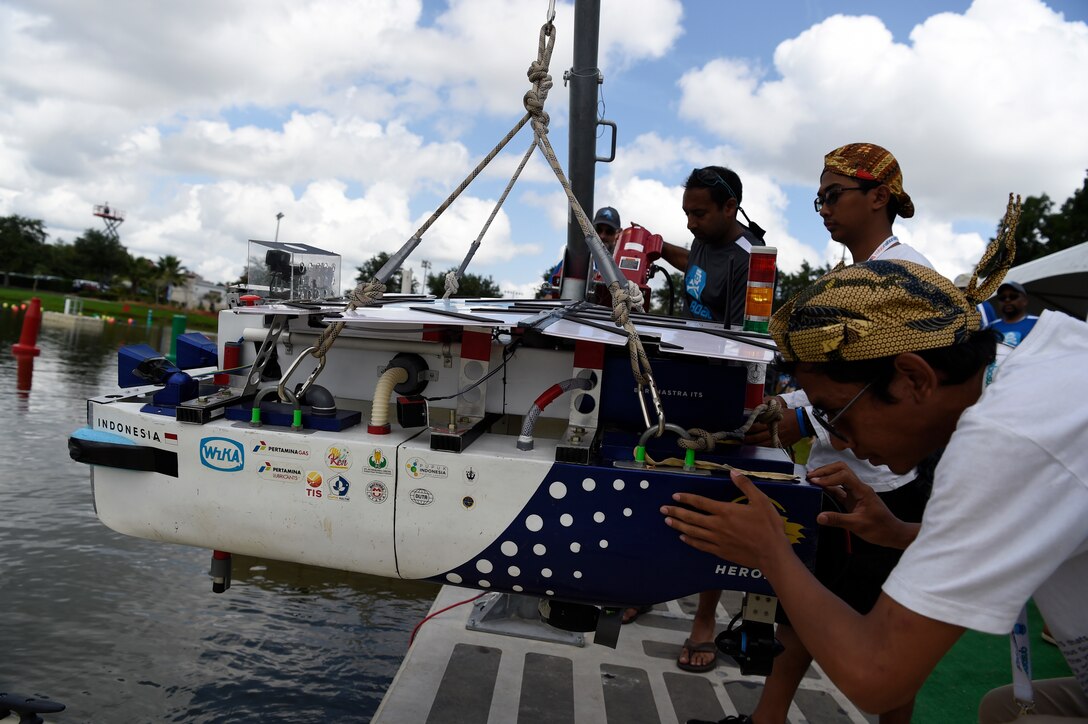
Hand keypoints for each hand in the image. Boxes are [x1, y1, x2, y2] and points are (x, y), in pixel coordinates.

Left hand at [661, 471, 793, 570]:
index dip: (686, 498)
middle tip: (663, 509)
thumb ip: (745, 485)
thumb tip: (733, 472)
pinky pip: (700, 545)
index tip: (675, 496)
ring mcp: (717, 540)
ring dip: (679, 526)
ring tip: (668, 521)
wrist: (772, 554)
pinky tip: (684, 538)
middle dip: (676, 512)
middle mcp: (717, 526)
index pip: (700, 502)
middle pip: (691, 518)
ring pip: (693, 532)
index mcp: (726, 511)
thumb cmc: (768, 527)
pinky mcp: (720, 552)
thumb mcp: (761, 501)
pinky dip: (690, 541)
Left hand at [744, 396, 800, 447]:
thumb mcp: (778, 408)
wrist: (803, 422)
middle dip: (746, 438)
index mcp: (771, 421)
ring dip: (752, 445)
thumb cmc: (789, 414)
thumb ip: (766, 408)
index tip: (741, 428)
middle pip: (756, 437)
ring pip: (761, 444)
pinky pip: (768, 448)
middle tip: (739, 438)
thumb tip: (754, 406)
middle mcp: (773, 430)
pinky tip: (755, 448)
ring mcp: (777, 438)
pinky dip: (761, 449)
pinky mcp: (780, 444)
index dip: (747, 428)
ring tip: (744, 444)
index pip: (755, 426)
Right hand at [808, 462, 916, 549]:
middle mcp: (859, 488)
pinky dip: (828, 487)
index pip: (844, 476)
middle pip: (841, 469)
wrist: (893, 533)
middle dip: (825, 470)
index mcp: (862, 490)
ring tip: (811, 480)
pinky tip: (819, 489)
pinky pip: (839, 489)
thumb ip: (838, 519)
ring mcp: (856, 493)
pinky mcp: (853, 499)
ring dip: (826, 476)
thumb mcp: (858, 525)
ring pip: (840, 477)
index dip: (828, 478)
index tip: (815, 483)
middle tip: (810, 476)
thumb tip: (819, 517)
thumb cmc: (879, 529)